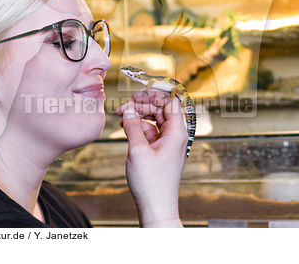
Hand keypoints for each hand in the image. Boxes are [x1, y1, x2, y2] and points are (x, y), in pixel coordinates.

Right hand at [116, 88, 187, 226]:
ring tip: (121, 115)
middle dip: (142, 104)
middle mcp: (175, 135)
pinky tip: (126, 126)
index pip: (171, 101)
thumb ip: (133, 125)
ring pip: (154, 119)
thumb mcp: (138, 150)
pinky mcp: (160, 151)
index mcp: (177, 132)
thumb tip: (130, 108)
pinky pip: (150, 131)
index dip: (155, 93)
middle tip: (124, 104)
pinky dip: (139, 126)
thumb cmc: (151, 183)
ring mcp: (168, 143)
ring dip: (139, 114)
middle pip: (161, 108)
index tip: (138, 91)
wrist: (156, 207)